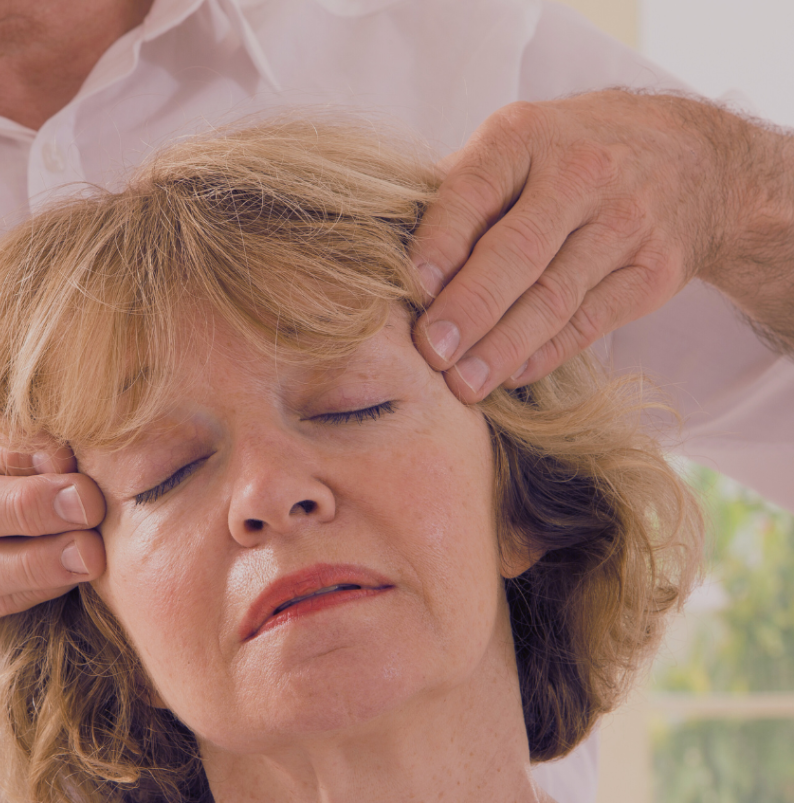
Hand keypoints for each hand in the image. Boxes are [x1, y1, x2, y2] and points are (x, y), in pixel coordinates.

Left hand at [411, 90, 728, 400]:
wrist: (695, 159)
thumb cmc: (573, 155)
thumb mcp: (518, 144)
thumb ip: (458, 192)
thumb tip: (389, 249)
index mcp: (526, 136)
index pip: (474, 190)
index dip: (442, 243)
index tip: (413, 290)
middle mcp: (581, 174)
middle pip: (518, 252)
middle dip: (471, 308)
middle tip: (432, 353)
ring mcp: (624, 224)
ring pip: (554, 298)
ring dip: (502, 348)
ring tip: (463, 384)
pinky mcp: (653, 272)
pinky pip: (589, 323)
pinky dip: (545, 354)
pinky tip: (510, 374)